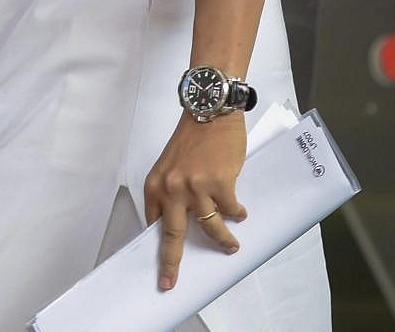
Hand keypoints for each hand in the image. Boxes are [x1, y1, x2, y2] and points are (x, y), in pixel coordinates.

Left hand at [143, 110, 247, 290]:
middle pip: (172, 235)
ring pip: (209, 228)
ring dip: (223, 241)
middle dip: (171, 263)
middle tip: (170, 282)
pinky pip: (230, 212)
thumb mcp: (171, 164)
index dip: (158, 246)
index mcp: (157, 183)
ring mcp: (196, 187)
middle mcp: (172, 187)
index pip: (154, 222)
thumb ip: (172, 191)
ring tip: (232, 246)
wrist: (211, 111)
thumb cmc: (193, 136)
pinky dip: (237, 214)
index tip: (160, 267)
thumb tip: (182, 220)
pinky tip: (240, 211)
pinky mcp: (220, 185)